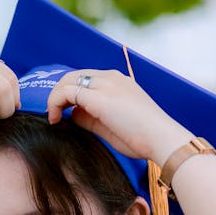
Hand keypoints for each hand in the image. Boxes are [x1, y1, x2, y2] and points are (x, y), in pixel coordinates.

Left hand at [46, 69, 192, 165]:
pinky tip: (55, 119)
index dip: (70, 93)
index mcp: (118, 81)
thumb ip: (93, 118)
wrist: (162, 139)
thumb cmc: (144, 137)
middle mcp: (111, 78)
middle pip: (73, 76)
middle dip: (59, 93)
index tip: (64, 112)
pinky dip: (54, 104)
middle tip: (54, 114)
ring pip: (67, 81)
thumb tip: (73, 115)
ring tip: (53, 118)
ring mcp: (105, 85)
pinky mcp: (98, 98)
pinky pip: (66, 92)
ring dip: (54, 98)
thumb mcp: (114, 125)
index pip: (86, 78)